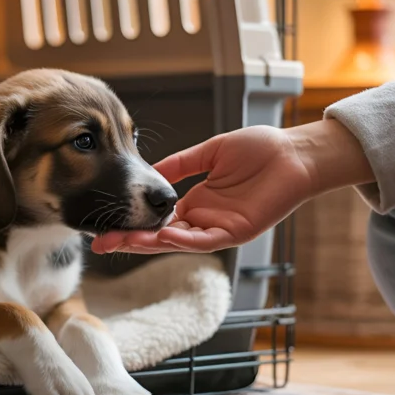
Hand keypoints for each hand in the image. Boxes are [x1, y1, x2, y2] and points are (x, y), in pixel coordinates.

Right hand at [91, 120, 373, 253]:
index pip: (157, 220)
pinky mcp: (237, 232)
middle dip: (129, 240)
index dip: (132, 223)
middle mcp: (204, 219)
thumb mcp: (210, 152)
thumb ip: (180, 164)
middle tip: (100, 243)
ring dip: (148, 244)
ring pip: (177, 242)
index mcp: (197, 202)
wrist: (295, 153)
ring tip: (120, 242)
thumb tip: (150, 172)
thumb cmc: (261, 149)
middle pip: (160, 236)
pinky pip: (204, 240)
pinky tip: (163, 238)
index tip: (105, 225)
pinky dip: (183, 241)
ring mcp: (219, 228)